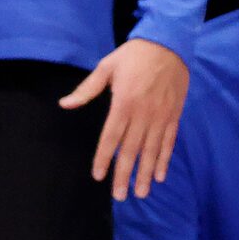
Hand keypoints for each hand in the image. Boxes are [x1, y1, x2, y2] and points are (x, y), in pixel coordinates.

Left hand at [62, 36, 188, 200]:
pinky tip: (159, 175)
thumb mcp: (105, 67)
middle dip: (125, 174)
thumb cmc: (133, 55)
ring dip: (145, 172)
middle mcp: (144, 113)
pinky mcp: (174, 114)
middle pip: (132, 149)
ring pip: (152, 150)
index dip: (104, 158)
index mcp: (124, 103)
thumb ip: (86, 89)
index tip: (99, 176)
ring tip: (140, 193)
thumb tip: (64, 104)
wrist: (169, 43)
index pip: (111, 137)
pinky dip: (164, 159)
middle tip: (120, 195)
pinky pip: (169, 141)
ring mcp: (161, 115)